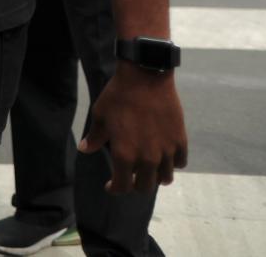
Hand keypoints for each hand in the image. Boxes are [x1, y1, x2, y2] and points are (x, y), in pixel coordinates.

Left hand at [78, 64, 187, 193]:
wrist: (145, 77)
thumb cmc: (118, 96)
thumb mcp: (100, 116)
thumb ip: (94, 138)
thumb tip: (85, 149)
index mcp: (124, 155)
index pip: (122, 186)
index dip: (115, 188)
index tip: (111, 185)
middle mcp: (147, 158)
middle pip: (145, 187)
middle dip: (136, 185)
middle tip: (131, 178)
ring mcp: (167, 151)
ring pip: (165, 177)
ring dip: (156, 176)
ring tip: (149, 169)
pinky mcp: (181, 141)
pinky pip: (180, 162)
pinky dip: (173, 163)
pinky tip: (165, 157)